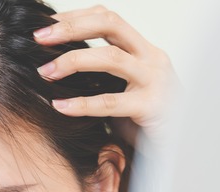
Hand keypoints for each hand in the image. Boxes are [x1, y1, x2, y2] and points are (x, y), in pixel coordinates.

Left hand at [33, 5, 178, 146]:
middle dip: (71, 27)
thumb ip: (101, 74)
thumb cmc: (145, 120)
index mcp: (143, 49)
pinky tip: (60, 106)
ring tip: (45, 72)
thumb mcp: (123, 88)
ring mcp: (155, 80)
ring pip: (111, 57)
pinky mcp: (152, 107)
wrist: (179, 147)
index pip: (108, 18)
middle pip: (110, 24)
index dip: (76, 17)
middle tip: (39, 38)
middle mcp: (151, 57)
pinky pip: (110, 102)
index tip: (46, 25)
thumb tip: (54, 67)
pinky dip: (81, 104)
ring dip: (72, 61)